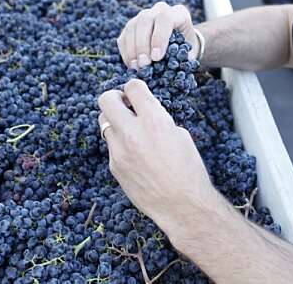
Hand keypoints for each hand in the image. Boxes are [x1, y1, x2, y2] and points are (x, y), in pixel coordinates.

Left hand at [98, 79, 215, 231]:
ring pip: (104, 123)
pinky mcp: (114, 166)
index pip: (132, 87)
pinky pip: (111, 146)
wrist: (182, 205)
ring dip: (116, 122)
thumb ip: (158, 119)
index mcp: (154, 120)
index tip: (136, 93)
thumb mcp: (180, 135)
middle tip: (124, 105)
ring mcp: (119, 151)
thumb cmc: (188, 169)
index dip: (134, 87)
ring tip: (131, 131)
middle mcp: (133, 133)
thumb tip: (145, 111)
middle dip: (115, 98)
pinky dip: (120, 145)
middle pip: (106, 99)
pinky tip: (135, 155)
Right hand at [117, 2, 197, 69]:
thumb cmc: (186, 50)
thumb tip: (169, 69)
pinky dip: (126, 52)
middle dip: (143, 44)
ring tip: (136, 67)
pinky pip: (124, 37)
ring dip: (132, 49)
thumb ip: (181, 58)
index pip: (166, 18)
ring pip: (132, 27)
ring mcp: (143, 16)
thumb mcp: (190, 52)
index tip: (157, 57)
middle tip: (144, 64)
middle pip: (145, 20)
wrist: (180, 47)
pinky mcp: (131, 26)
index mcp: (178, 13)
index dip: (159, 37)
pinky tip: (131, 65)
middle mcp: (159, 10)